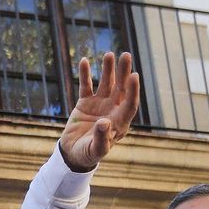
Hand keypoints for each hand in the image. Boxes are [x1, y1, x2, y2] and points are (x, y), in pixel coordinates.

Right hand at [58, 52, 139, 172]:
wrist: (73, 153)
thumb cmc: (88, 154)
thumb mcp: (95, 150)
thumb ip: (102, 138)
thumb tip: (104, 122)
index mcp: (120, 122)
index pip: (130, 104)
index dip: (133, 91)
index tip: (134, 76)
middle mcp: (113, 110)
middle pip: (121, 88)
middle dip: (124, 73)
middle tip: (126, 55)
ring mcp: (100, 104)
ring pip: (106, 83)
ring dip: (108, 69)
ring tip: (109, 54)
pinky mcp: (85, 102)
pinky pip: (86, 86)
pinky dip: (85, 74)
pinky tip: (84, 61)